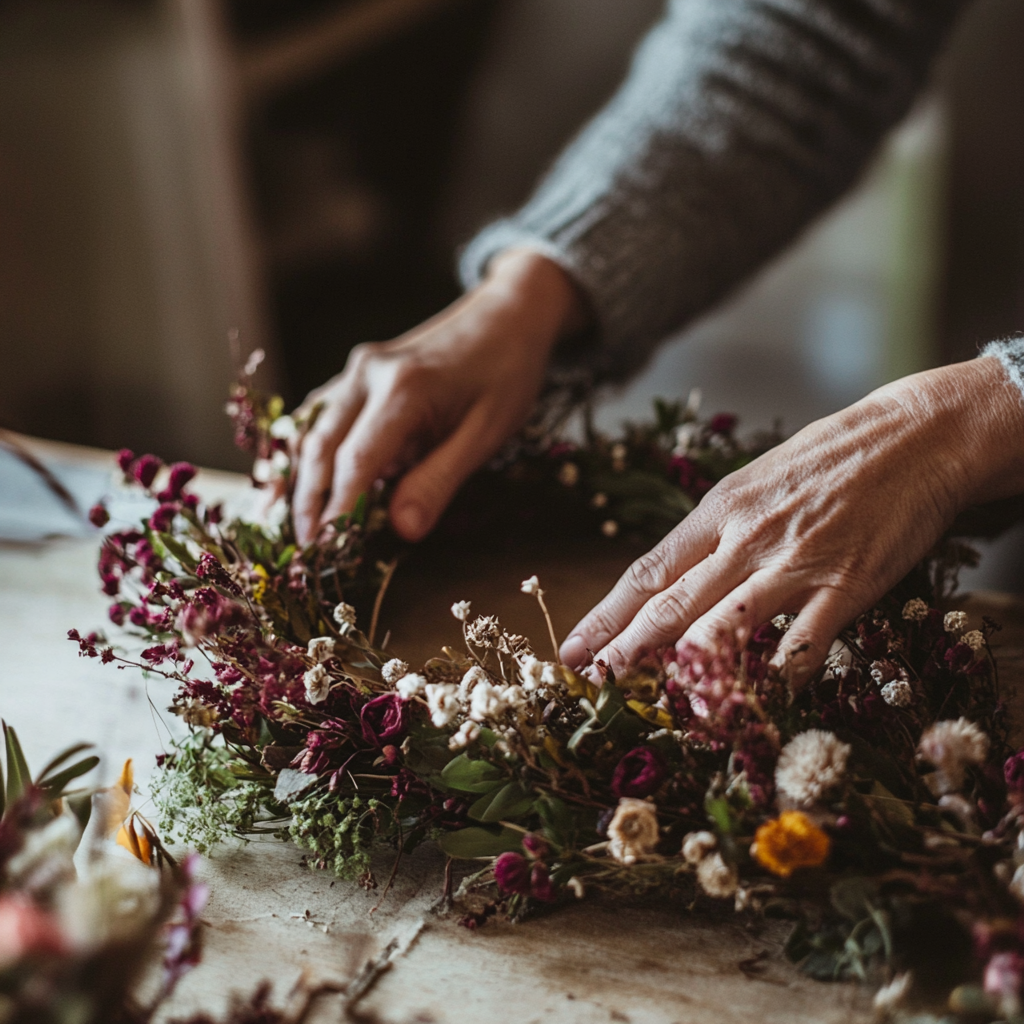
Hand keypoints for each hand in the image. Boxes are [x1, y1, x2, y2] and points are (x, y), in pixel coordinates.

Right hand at [291, 249, 583, 543]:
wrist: (506, 315)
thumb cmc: (506, 374)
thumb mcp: (487, 433)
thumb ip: (440, 481)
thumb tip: (402, 531)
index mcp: (404, 389)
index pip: (356, 460)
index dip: (337, 510)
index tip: (326, 553)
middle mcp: (366, 375)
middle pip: (320, 447)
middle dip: (307, 504)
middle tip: (304, 554)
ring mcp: (355, 371)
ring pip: (308, 430)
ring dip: (294, 480)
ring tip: (285, 527)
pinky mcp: (354, 375)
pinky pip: (316, 416)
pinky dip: (300, 452)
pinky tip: (290, 483)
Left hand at [560, 358, 1023, 685]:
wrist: (917, 436)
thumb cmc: (833, 456)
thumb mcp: (757, 479)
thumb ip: (718, 528)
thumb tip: (677, 573)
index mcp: (718, 509)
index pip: (646, 572)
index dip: (606, 614)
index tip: (575, 647)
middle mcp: (743, 538)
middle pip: (669, 606)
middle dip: (625, 651)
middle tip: (592, 685)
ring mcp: (793, 564)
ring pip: (722, 629)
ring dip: (685, 675)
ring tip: (658, 708)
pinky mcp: (845, 586)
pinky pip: (800, 648)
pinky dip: (774, 682)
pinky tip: (754, 707)